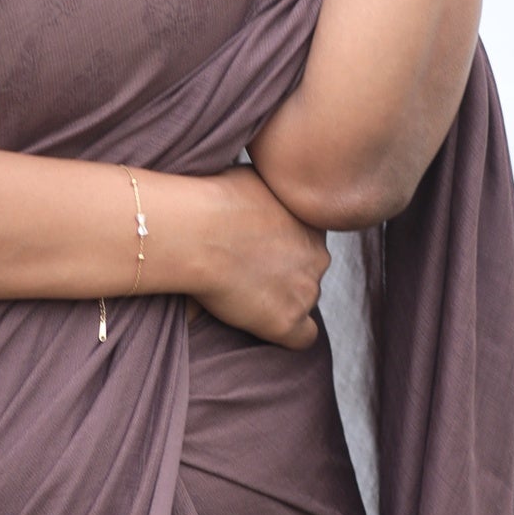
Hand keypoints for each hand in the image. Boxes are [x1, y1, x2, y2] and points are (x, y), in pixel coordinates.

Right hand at [177, 165, 331, 346]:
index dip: (286, 245)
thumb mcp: (253, 176)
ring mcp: (305, 290)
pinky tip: (266, 326)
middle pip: (309, 271)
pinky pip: (303, 338)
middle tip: (247, 271)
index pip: (310, 240)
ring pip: (303, 301)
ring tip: (244, 295)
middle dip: (285, 272)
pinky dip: (288, 334)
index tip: (260, 248)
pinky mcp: (285, 321)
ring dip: (282, 300)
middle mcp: (317, 256)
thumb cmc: (212, 197)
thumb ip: (269, 190)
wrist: (195, 231)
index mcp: (310, 221)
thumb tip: (259, 191)